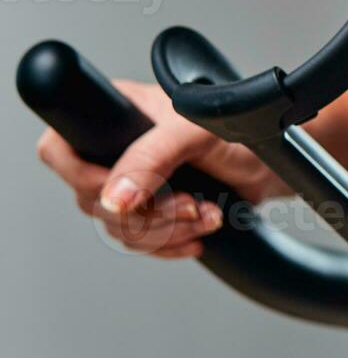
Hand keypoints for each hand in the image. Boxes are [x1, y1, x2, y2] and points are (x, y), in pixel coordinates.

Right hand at [35, 80, 287, 258]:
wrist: (278, 163)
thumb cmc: (243, 132)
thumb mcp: (195, 133)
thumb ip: (152, 158)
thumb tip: (113, 198)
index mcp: (116, 113)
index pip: (60, 148)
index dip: (83, 177)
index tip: (124, 192)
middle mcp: (117, 148)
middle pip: (92, 200)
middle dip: (147, 212)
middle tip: (189, 205)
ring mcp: (134, 181)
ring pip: (118, 226)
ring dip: (165, 231)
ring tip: (205, 214)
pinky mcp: (155, 210)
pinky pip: (140, 242)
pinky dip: (170, 244)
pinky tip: (198, 233)